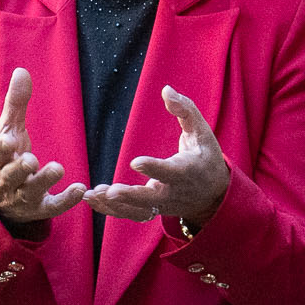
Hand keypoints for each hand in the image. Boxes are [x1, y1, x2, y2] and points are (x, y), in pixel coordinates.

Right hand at [0, 67, 87, 227]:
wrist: (1, 198)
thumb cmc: (7, 156)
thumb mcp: (8, 130)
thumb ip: (15, 103)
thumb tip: (21, 71)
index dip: (1, 150)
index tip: (8, 141)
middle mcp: (7, 179)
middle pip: (11, 175)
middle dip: (20, 168)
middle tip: (31, 160)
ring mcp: (22, 196)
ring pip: (31, 192)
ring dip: (43, 181)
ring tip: (58, 168)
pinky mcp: (38, 208)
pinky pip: (51, 207)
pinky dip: (65, 200)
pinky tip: (80, 189)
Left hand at [85, 86, 229, 226]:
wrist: (214, 195)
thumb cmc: (206, 157)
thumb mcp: (202, 132)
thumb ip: (185, 110)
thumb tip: (166, 89)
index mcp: (186, 171)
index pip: (169, 171)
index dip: (153, 167)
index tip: (135, 162)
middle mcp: (173, 192)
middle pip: (151, 198)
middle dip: (130, 195)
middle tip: (110, 191)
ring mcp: (162, 205)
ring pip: (136, 210)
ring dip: (113, 205)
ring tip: (90, 195)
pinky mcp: (152, 211)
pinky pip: (130, 214)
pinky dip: (110, 210)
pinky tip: (92, 200)